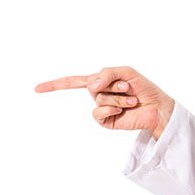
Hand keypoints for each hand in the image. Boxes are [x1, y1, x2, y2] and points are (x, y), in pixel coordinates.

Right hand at [34, 66, 174, 139]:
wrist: (158, 107)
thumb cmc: (144, 88)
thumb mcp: (125, 72)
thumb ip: (106, 74)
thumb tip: (90, 85)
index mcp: (100, 81)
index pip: (73, 82)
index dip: (55, 85)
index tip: (36, 89)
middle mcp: (98, 95)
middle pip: (91, 87)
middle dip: (112, 85)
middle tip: (127, 88)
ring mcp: (102, 109)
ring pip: (98, 99)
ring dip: (117, 98)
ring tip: (131, 99)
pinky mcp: (107, 121)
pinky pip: (99, 112)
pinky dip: (112, 109)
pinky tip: (123, 109)